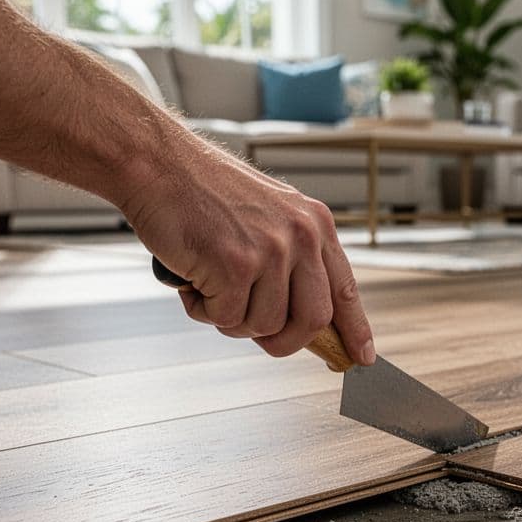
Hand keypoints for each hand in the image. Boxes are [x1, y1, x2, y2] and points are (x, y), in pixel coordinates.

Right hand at [122, 135, 375, 365]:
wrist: (159, 164)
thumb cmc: (203, 192)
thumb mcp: (268, 216)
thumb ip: (291, 258)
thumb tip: (302, 317)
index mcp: (315, 224)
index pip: (344, 289)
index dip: (354, 329)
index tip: (361, 356)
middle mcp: (301, 236)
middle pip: (312, 321)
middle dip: (284, 342)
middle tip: (256, 336)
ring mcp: (271, 250)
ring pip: (265, 326)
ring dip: (231, 320)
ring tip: (210, 284)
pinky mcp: (236, 265)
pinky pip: (226, 319)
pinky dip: (203, 310)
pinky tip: (193, 280)